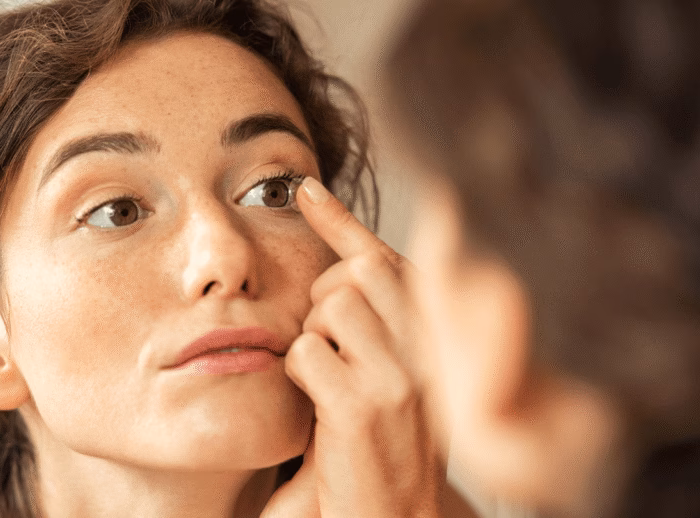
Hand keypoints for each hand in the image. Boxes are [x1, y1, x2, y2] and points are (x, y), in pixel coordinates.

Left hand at [263, 177, 442, 517]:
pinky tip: (316, 403)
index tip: (305, 189)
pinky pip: (305, 351)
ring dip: (312, 335)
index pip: (389, 260)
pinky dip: (297, 371)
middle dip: (323, 292)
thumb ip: (371, 320)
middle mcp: (428, 349)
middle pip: (358, 272)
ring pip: (330, 306)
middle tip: (325, 340)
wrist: (394, 516)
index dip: (343, 221)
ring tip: (326, 378)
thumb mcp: (387, 371)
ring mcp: (399, 375)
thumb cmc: (379, 442)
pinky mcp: (360, 405)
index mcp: (435, 336)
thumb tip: (337, 260)